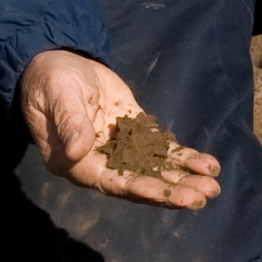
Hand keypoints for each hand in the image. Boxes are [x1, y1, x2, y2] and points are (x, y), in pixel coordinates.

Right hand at [18, 50, 221, 210]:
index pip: (111, 181)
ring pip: (155, 170)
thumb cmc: (49, 81)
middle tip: (201, 198)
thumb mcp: (57, 95)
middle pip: (139, 184)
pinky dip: (184, 158)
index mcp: (75, 163)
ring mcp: (120, 150)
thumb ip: (70, 122)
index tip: (165, 194)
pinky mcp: (134, 133)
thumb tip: (78, 150)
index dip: (139, 189)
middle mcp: (100, 163)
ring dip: (184, 180)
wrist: (56, 63)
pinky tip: (207, 165)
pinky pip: (161, 150)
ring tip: (212, 188)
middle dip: (171, 191)